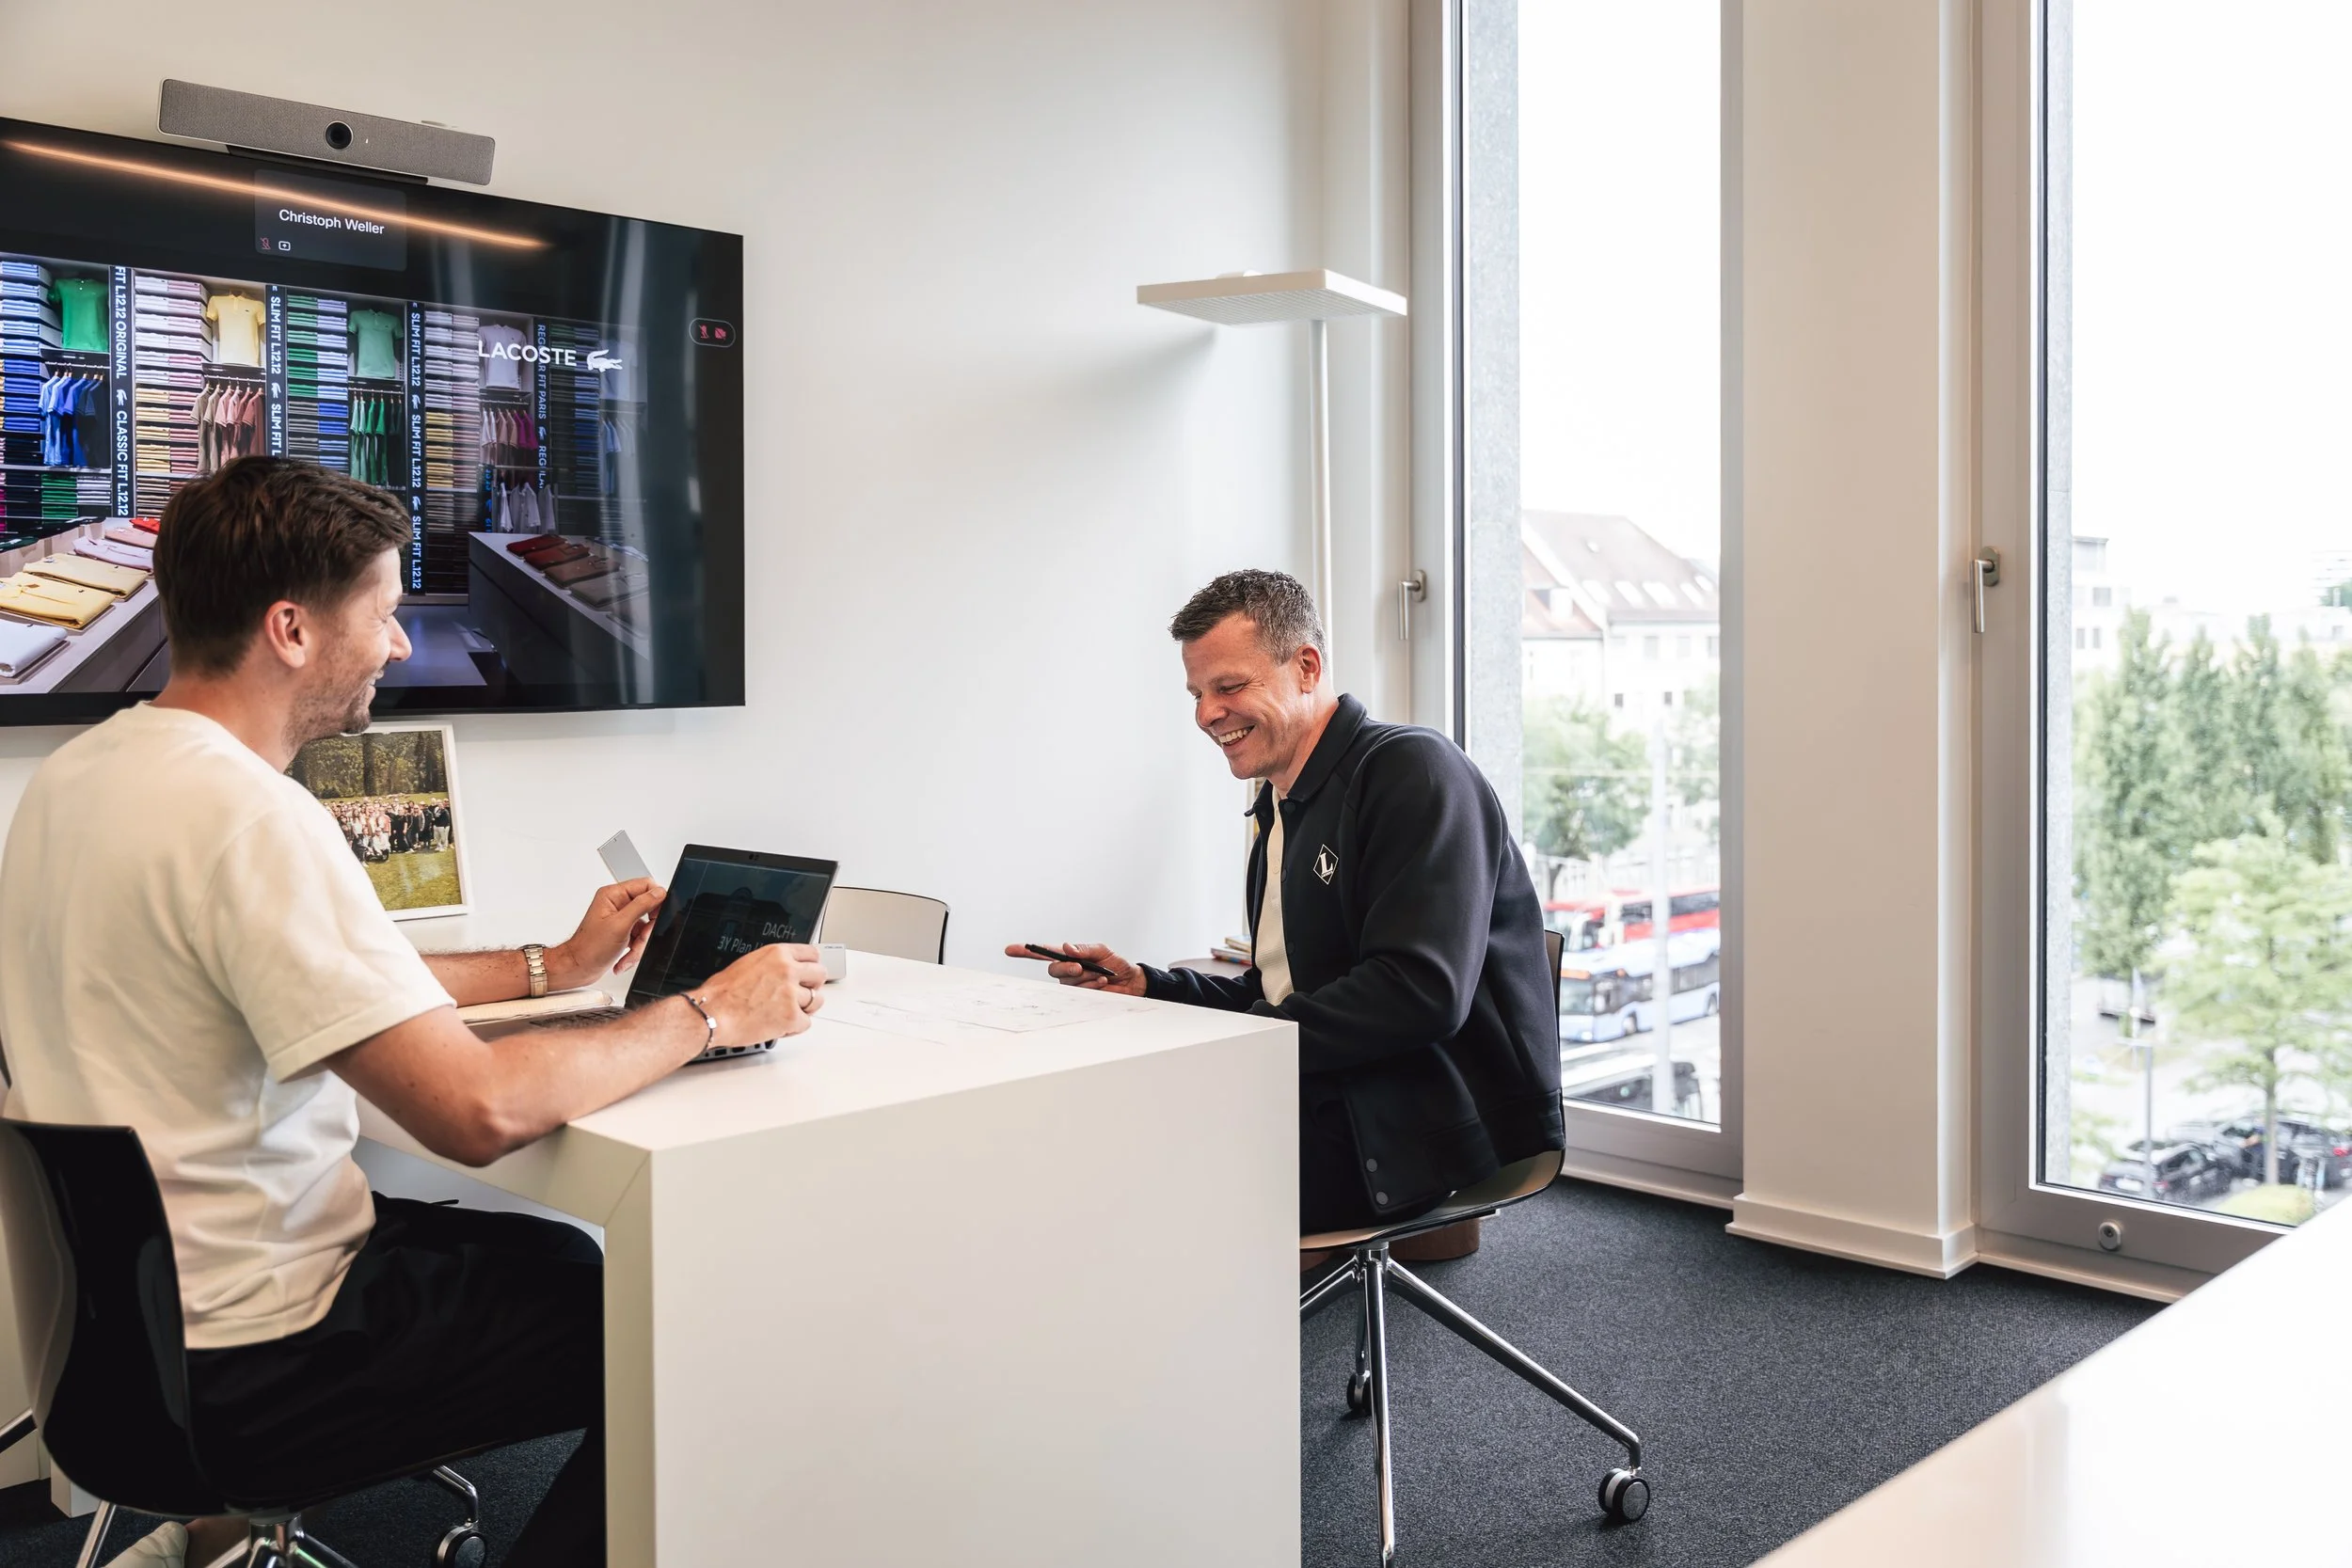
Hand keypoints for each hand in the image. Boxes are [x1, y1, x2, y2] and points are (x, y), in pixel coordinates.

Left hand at [547, 880, 665, 991]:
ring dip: (641, 943)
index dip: (655, 900)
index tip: (655, 917)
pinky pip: (639, 937)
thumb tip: (659, 893)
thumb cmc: (589, 948)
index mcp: (613, 895)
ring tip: (630, 952)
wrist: (579, 968)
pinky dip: (635, 949)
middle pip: (648, 909)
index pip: (645, 885)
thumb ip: (641, 905)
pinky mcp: (622, 931)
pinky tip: (625, 957)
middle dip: (647, 929)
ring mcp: (619, 918)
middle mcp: (616, 904)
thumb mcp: (620, 925)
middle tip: (640, 938)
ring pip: (645, 926)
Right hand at [694, 943, 827, 1047]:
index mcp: (778, 954)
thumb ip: (772, 966)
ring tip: (787, 1011)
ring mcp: (791, 994)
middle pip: (820, 974)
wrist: (711, 1013)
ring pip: (817, 1000)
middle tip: (801, 994)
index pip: (812, 954)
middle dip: (812, 985)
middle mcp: (788, 971)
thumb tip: (783, 972)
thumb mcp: (748, 964)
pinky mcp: (791, 1017)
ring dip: (806, 1008)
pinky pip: (806, 1023)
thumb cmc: (721, 993)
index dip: (811, 965)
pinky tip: (780, 1025)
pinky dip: (795, 1027)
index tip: (809, 973)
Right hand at [1003, 941, 1147, 996]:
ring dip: (1086, 977)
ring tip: (1102, 975)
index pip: (1044, 953)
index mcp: (1068, 956)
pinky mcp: (1080, 998)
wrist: (1131, 981)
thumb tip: (1066, 947)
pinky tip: (1103, 982)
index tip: (1011, 950)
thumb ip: (1083, 949)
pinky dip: (1093, 985)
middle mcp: (1066, 971)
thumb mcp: (1101, 951)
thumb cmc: (1115, 963)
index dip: (1026, 951)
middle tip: (1080, 967)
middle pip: (1053, 970)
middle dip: (1066, 968)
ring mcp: (1072, 986)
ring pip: (1068, 982)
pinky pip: (1080, 992)